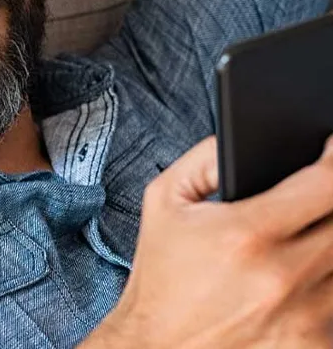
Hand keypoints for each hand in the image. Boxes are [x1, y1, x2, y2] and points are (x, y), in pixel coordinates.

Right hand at [81, 136, 332, 348]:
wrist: (157, 348)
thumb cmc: (161, 274)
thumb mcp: (163, 200)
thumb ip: (203, 159)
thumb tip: (240, 143)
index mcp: (245, 233)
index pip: (323, 183)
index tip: (331, 150)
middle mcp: (282, 277)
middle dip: (330, 201)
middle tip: (309, 199)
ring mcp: (305, 320)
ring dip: (327, 244)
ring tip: (293, 245)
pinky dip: (323, 287)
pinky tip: (291, 285)